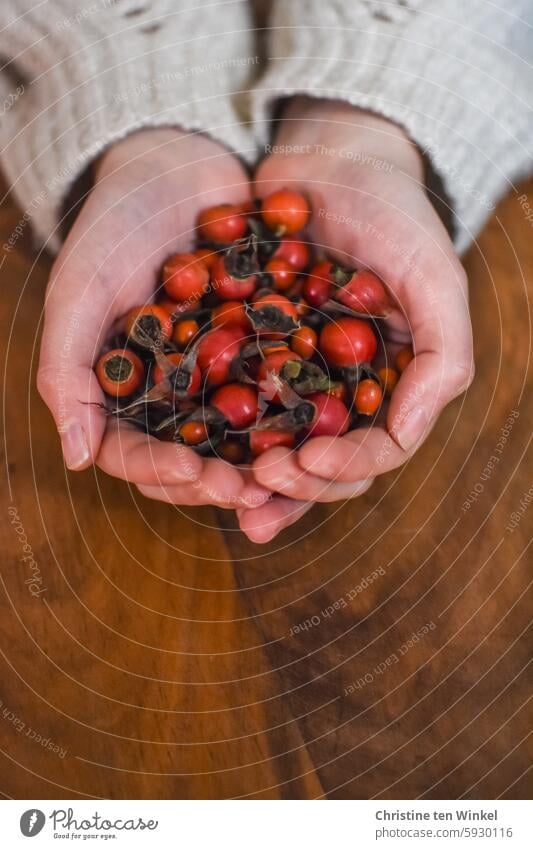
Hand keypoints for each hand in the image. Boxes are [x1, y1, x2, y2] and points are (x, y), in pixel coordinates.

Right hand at [37, 128, 269, 510]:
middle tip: (251, 488)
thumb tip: (75, 459)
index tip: (194, 472)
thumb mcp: (80, 290)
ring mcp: (215, 376)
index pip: (131, 453)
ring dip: (261, 465)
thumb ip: (66, 370)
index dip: (159, 472)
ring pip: (237, 441)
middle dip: (217, 480)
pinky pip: (278, 394)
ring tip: (290, 472)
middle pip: (188, 460)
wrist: (175, 166)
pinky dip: (295, 416)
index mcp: (120, 391)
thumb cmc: (115, 225)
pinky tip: (320, 425)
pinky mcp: (259, 351)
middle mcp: (169, 394)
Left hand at [238, 98, 473, 541]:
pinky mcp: (254, 355)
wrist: (331, 159)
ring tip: (221, 491)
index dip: (348, 465)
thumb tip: (406, 434)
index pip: (380, 448)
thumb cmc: (391, 212)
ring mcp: (298, 377)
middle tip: (260, 476)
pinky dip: (217, 432)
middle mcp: (346, 392)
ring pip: (279, 448)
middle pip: (326, 464)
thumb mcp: (434, 277)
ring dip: (254, 480)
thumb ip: (442, 356)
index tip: (310, 455)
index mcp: (393, 384)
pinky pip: (234, 404)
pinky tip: (193, 450)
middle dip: (297, 482)